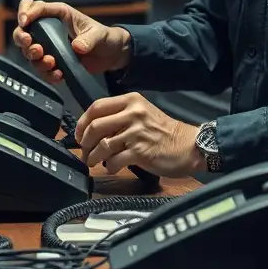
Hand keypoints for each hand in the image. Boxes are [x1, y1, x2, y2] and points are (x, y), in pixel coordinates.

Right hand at [12, 0, 131, 84]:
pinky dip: (46, 73)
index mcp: (59, 15)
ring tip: (51, 63)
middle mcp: (49, 29)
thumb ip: (89, 39)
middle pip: (23, 30)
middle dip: (22, 38)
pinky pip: (41, 69)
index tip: (25, 22)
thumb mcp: (99, 34)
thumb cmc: (104, 37)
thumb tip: (77, 46)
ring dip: (35, 59)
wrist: (110, 54)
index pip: (35, 7)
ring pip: (28, 51)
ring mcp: (49, 46)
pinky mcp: (52, 62)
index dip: (26, 12)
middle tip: (35, 48)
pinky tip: (59, 75)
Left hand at [75, 92, 206, 178]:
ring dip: (93, 157)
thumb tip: (93, 129)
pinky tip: (113, 167)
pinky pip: (114, 160)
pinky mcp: (140, 152)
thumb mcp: (142, 113)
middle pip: (95, 126)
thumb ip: (120, 116)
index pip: (96, 107)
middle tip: (85, 151)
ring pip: (102, 145)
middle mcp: (133, 113)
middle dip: (84, 142)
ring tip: (93, 162)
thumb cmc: (164, 131)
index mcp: (131, 101)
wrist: (188, 145)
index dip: (82, 122)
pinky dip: (109, 166)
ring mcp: (136, 133)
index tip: (79, 134)